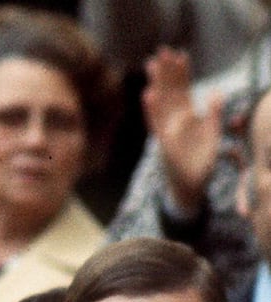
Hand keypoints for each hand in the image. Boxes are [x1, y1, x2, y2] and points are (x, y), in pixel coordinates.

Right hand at [142, 47, 222, 213]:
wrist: (191, 186)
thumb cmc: (201, 162)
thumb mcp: (213, 135)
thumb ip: (214, 113)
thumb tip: (217, 91)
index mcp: (187, 117)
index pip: (183, 90)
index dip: (182, 73)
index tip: (180, 54)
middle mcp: (175, 121)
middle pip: (169, 92)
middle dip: (166, 72)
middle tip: (161, 51)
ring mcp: (167, 131)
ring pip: (160, 103)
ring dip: (156, 84)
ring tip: (151, 65)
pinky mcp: (163, 143)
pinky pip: (156, 123)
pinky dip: (152, 110)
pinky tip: (149, 95)